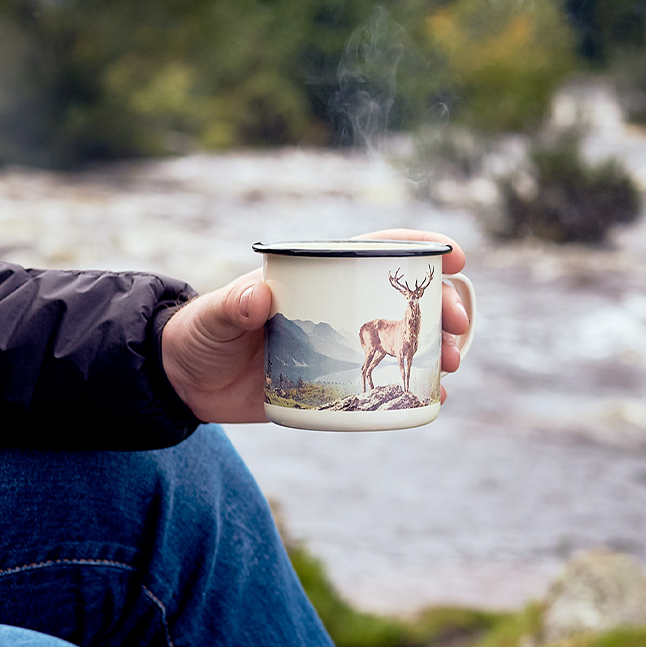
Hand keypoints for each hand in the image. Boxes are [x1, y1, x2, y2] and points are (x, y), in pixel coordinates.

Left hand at [161, 229, 469, 422]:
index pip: (372, 251)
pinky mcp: (336, 381)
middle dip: (442, 307)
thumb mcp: (212, 317)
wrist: (187, 383)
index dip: (416, 248)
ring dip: (438, 348)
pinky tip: (436, 398)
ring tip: (452, 365)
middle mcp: (335, 306)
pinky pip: (387, 383)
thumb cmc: (199, 335)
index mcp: (313, 277)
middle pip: (401, 299)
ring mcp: (340, 345)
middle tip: (458, 326)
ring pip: (404, 340)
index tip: (453, 255)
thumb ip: (231, 306)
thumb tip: (259, 297)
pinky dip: (415, 388)